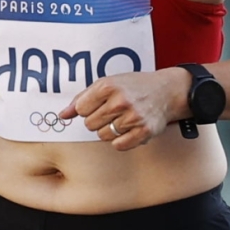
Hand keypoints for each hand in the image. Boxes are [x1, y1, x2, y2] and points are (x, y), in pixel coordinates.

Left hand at [63, 68, 189, 151]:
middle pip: (89, 124)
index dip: (88, 108)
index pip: (80, 109)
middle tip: (113, 111)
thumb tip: (62, 115)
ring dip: (110, 130)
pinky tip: (129, 129)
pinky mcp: (144, 131)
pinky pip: (118, 146)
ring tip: (122, 118)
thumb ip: (81, 99)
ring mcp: (133, 117)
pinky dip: (121, 140)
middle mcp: (120, 101)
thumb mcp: (107, 84)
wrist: (167, 91)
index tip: (99, 104)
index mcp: (108, 86)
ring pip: (103, 136)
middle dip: (98, 120)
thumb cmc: (133, 87)